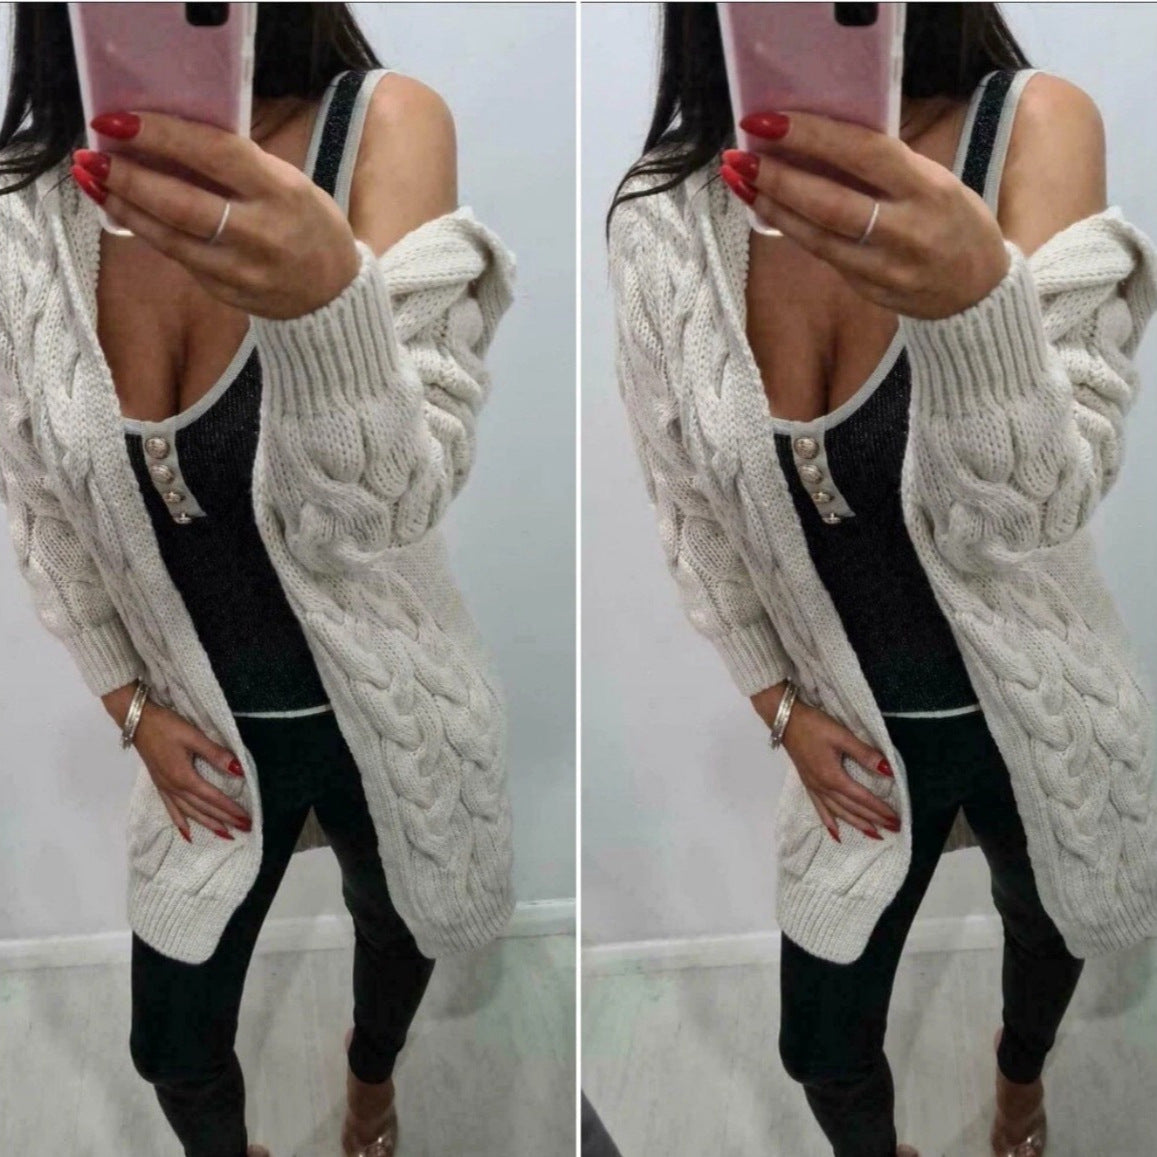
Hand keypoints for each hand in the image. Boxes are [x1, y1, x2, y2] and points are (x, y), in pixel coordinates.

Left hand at [69, 109, 360, 319]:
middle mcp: (261, 233)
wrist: (335, 295)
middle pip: (182, 204)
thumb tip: (171, 140)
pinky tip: (126, 213)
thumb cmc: (310, 226)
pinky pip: (181, 259)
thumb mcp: (289, 183)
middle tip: (91, 157)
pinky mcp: (228, 294)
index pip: (214, 155)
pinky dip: (149, 233)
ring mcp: (242, 269)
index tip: (119, 121)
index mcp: (280, 192)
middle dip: (130, 178)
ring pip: (171, 238)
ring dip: (126, 208)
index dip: (162, 136)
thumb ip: (239, 166)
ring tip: (94, 184)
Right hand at [113, 692, 251, 841]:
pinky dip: (181, 823)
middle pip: (203, 809)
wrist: (137, 721)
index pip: (213, 798)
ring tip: (223, 835)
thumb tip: (239, 770)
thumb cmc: (167, 726)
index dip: (231, 809)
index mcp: (184, 777)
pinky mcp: (159, 785)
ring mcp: (165, 788)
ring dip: (207, 824)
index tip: (247, 819)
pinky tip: (187, 833)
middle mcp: (174, 788)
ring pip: (189, 813)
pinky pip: (171, 809)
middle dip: (224, 820)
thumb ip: (216, 754)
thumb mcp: (194, 736)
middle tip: (244, 829)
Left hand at [718, 109, 1010, 318]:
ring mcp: (886, 268)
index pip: (865, 154)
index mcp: (927, 189)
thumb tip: (820, 141)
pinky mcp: (870, 292)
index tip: (769, 122)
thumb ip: (886, 167)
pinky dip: (793, 231)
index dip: (814, 138)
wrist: (979, 293)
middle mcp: (907, 230)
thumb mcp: (935, 182)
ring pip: (818, 237)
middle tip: (740, 158)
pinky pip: (824, 256)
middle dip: (780, 179)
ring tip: (740, 182)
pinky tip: (767, 210)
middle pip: (832, 203)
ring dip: (773, 208)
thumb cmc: (953, 222)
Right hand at [752, 683, 899, 840]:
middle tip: (894, 829)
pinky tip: (836, 832)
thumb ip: (864, 754)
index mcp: (833, 777)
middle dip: (874, 820)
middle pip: (852, 808)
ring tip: (873, 834)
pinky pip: (820, 809)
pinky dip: (829, 822)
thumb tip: (888, 770)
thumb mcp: (842, 736)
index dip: (880, 809)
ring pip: (838, 812)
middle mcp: (823, 787)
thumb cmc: (815, 726)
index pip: (862, 798)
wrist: (786, 720)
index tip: (896, 819)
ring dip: (856, 824)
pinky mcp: (808, 784)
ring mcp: (814, 788)